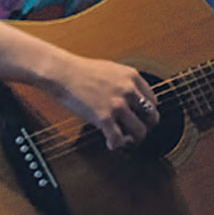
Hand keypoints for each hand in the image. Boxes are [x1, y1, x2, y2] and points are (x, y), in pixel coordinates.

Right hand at [43, 51, 159, 150]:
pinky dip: (116, 145)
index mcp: (132, 76)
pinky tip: (110, 143)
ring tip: (126, 140)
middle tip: (135, 130)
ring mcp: (116, 104)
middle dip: (145, 126)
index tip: (140, 117)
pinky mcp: (103, 117)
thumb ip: (125, 83)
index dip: (147, 112)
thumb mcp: (110, 69)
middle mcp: (128, 90)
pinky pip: (118, 139)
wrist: (59, 71)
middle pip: (152, 118)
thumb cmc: (79, 70)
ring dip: (134, 139)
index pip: (154, 101)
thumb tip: (134, 100)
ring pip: (140, 132)